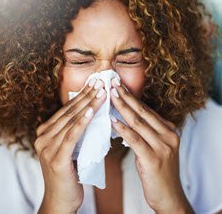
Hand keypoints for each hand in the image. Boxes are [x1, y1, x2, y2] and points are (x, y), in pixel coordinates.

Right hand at [35, 78, 106, 213]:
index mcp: (45, 132)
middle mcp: (43, 137)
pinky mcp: (56, 158)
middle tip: (100, 82)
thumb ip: (73, 130)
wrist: (61, 200)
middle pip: (69, 112)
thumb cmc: (68, 172)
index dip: (81, 95)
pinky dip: (82, 122)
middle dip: (86, 95)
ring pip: (71, 121)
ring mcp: (47, 147)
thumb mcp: (70, 147)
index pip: (67, 109)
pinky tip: (92, 111)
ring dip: (88, 105)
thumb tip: (90, 111)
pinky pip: (71, 136)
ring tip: (101, 92)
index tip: (94, 83)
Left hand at [110, 79, 193, 213]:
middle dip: (126, 96)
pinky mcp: (153, 159)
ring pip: (138, 122)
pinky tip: (112, 120)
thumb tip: (124, 118)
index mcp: (168, 130)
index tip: (119, 86)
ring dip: (122, 107)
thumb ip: (144, 132)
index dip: (132, 97)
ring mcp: (162, 146)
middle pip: (142, 111)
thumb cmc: (157, 170)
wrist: (168, 196)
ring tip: (110, 95)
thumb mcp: (154, 146)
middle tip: (113, 84)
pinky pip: (135, 139)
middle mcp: (168, 135)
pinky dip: (123, 128)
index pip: (147, 109)